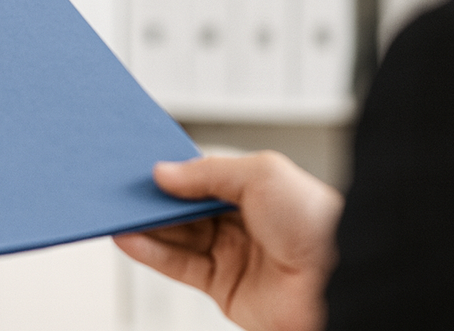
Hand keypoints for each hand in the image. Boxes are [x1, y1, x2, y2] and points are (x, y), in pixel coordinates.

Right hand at [114, 151, 341, 330]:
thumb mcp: (259, 175)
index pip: (202, 178)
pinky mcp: (223, 289)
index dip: (172, 172)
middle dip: (153, 199)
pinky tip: (129, 239)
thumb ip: (206, 173)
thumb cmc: (314, 221)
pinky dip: (151, 253)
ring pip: (177, 237)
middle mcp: (243, 222)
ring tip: (115, 213)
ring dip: (145, 226)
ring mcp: (233, 256)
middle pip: (185, 208)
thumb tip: (163, 173)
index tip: (139, 165)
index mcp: (256, 190)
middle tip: (119, 188)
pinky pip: (179, 267)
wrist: (338, 281)